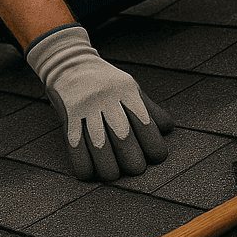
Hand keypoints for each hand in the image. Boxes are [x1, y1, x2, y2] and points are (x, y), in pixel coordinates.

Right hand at [25, 24, 172, 179]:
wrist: (70, 62)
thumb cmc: (106, 80)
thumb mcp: (129, 86)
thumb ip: (148, 107)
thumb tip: (168, 128)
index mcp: (126, 91)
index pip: (145, 122)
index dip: (153, 144)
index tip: (157, 157)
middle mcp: (108, 98)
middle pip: (123, 136)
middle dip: (132, 160)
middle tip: (136, 169)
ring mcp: (87, 106)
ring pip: (99, 144)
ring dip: (107, 166)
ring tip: (113, 175)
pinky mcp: (69, 113)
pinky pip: (75, 143)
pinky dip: (82, 162)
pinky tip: (88, 173)